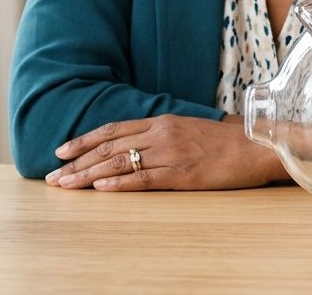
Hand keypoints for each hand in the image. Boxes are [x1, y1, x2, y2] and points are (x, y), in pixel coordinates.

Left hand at [45, 114, 283, 190]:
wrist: (259, 146)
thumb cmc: (227, 142)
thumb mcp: (189, 129)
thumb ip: (162, 134)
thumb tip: (135, 144)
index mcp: (163, 121)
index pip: (113, 130)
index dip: (84, 140)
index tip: (61, 151)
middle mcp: (162, 134)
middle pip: (110, 147)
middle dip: (77, 162)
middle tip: (52, 176)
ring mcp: (172, 154)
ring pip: (120, 164)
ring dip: (88, 175)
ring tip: (65, 185)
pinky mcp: (183, 174)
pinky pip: (145, 179)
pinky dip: (120, 184)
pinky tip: (100, 190)